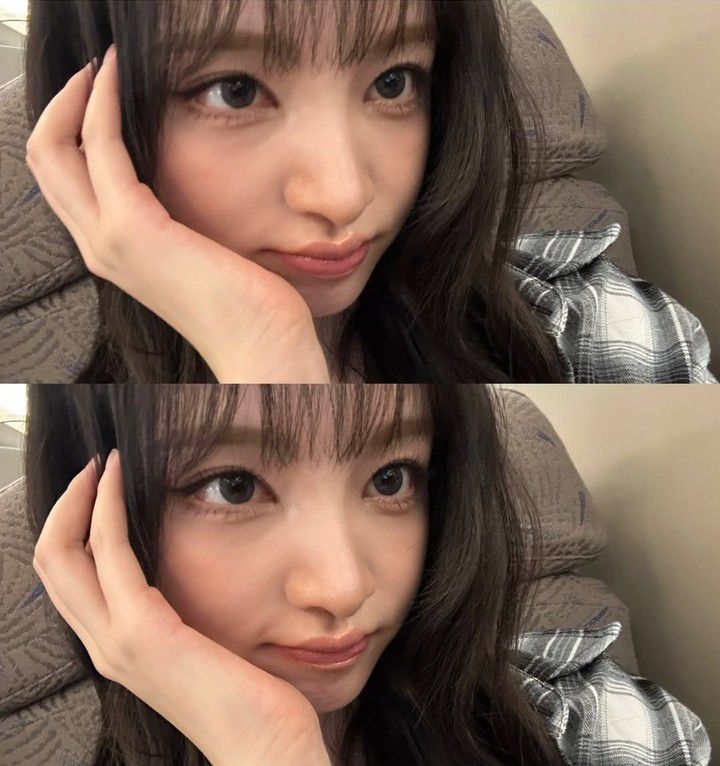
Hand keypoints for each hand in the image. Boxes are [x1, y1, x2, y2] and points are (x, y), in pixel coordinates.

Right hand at [24, 45, 329, 382]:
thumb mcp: (194, 252)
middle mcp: (97, 246)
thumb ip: (170, 222)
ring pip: (53, 150)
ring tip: (104, 66)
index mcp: (112, 252)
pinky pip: (100, 146)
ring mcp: (109, 239)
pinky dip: (104, 104)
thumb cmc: (243, 303)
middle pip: (44, 161)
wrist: (261, 344)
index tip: (99, 89)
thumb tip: (174, 183)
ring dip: (78, 97)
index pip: (63, 180)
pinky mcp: (134, 227)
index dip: (70, 128)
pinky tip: (120, 78)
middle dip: (61, 105)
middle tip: (94, 69)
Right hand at [32, 450, 331, 765]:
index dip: (71, 525)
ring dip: (82, 500)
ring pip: (63, 556)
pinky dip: (107, 509)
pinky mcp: (142, 631)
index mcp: (116, 645)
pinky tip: (120, 481)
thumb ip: (172, 613)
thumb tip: (174, 572)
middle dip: (66, 506)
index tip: (97, 483)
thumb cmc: (242, 693)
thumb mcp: (195, 642)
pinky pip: (109, 553)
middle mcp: (104, 643)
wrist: (265, 745)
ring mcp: (117, 640)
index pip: (66, 577)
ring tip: (103, 464)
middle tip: (93, 465)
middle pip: (51, 563)